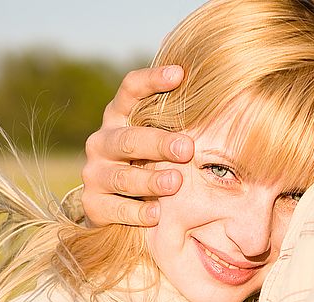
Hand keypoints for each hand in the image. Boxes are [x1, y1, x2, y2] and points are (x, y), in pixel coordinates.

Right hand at [82, 64, 193, 226]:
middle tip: (186, 149)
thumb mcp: (158, 142)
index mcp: (119, 118)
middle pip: (128, 139)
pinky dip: (137, 213)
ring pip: (122, 176)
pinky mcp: (93, 204)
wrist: (115, 208)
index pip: (130, 91)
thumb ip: (175, 124)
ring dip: (149, 180)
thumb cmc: (148, 164)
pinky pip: (115, 209)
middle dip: (158, 143)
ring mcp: (95, 174)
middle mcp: (102, 142)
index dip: (151, 80)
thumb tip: (220, 101)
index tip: (179, 74)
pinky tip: (157, 214)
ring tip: (174, 182)